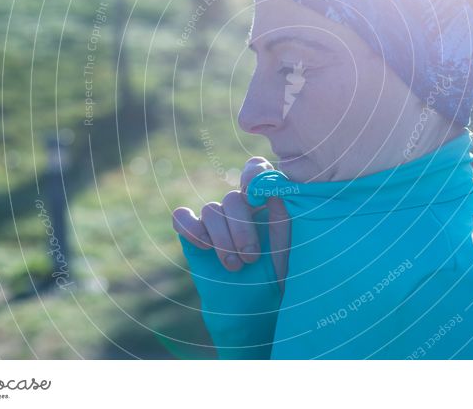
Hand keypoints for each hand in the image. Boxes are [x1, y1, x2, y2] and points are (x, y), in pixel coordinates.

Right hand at [173, 157, 290, 288]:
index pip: (255, 170)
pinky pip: (182, 217)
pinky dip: (191, 228)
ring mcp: (216, 221)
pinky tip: (205, 246)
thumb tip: (273, 187)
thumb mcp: (290, 243)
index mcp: (264, 201)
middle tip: (251, 258)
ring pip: (210, 210)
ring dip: (222, 239)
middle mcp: (239, 207)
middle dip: (241, 229)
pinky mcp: (195, 236)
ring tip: (235, 266)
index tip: (256, 195)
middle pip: (231, 198)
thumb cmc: (279, 271)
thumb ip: (283, 214)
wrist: (258, 303)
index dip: (253, 174)